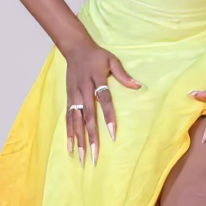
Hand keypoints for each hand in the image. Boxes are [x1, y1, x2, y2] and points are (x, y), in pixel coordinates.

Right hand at [64, 37, 140, 165]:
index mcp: (96, 80)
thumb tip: (138, 86)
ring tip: (81, 157)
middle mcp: (83, 90)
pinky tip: (70, 147)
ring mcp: (74, 96)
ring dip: (78, 139)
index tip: (112, 134)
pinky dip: (69, 133)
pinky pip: (68, 118)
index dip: (108, 117)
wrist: (74, 48)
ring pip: (76, 121)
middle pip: (88, 116)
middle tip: (95, 155)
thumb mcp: (112, 60)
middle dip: (91, 137)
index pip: (103, 100)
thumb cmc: (96, 55)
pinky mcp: (68, 99)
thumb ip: (123, 75)